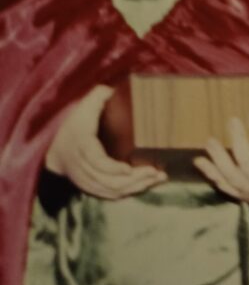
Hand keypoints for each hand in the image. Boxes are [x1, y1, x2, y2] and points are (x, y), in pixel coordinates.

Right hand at [45, 85, 165, 198]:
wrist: (55, 152)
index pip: (97, 162)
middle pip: (109, 180)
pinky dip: (128, 193)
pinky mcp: (93, 187)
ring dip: (135, 187)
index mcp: (83, 147)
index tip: (129, 169)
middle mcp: (85, 168)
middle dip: (134, 179)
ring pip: (112, 190)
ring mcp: (88, 180)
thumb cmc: (73, 127)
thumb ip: (97, 97)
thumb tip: (111, 90)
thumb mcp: (82, 108)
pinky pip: (110, 195)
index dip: (113, 168)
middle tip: (156, 172)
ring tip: (157, 178)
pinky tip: (145, 185)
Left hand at [194, 115, 248, 217]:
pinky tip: (198, 160)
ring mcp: (245, 187)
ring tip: (209, 140)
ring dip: (217, 157)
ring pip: (228, 172)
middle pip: (243, 159)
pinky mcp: (238, 192)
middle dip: (237, 139)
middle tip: (232, 120)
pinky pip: (221, 184)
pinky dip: (210, 173)